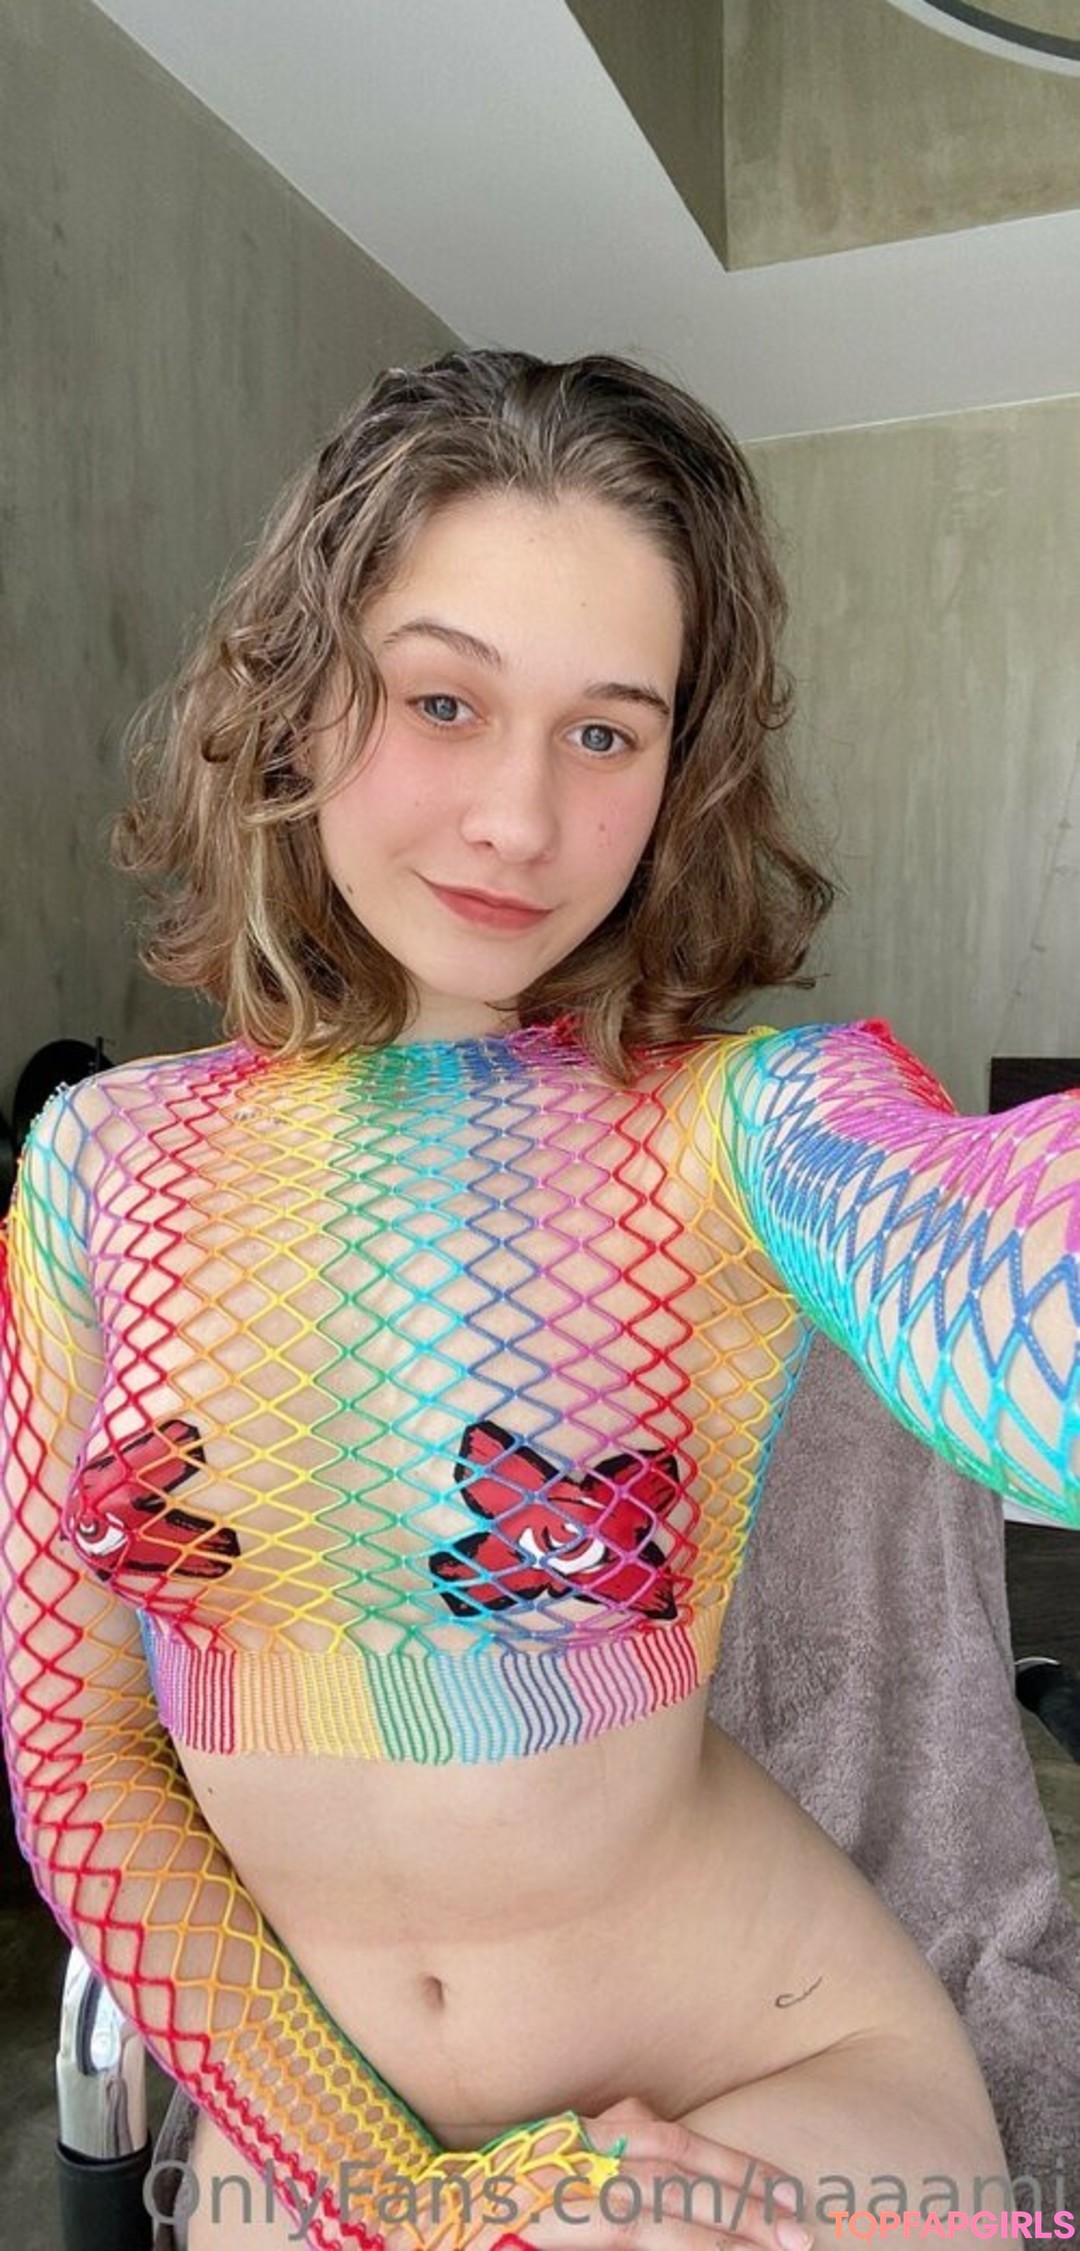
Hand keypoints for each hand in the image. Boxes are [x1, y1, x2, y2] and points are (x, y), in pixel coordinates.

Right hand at [382, 2097, 812, 2250]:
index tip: (788, 2195)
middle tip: (799, 2234)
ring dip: (714, 2242)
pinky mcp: (553, 2242)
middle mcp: (573, 2170)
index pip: (672, 2145)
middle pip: (672, 2185)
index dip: (733, 2168)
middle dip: (739, 2208)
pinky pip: (625, 2244)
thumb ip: (607, 2135)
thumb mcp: (558, 2146)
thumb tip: (650, 2121)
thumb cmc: (499, 2186)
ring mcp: (563, 2213)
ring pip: (650, 2226)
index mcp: (582, 2138)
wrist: (428, 2217)